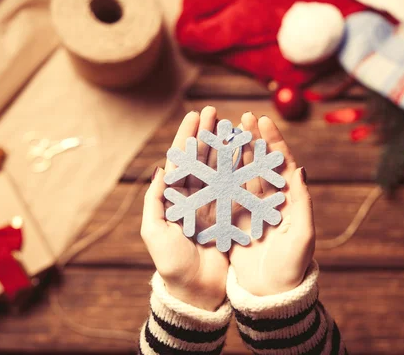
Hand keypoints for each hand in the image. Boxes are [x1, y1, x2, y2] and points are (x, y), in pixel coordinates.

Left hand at [141, 107, 227, 310]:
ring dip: (226, 146)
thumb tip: (159, 169)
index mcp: (176, 198)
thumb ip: (155, 201)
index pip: (182, 160)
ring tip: (232, 125)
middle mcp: (196, 197)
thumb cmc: (171, 264)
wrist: (196, 292)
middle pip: (202, 158)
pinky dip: (242, 168)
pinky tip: (248, 152)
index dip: (187, 137)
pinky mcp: (232, 216)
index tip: (195, 115)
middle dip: (207, 134)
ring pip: (221, 168)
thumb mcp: (155, 232)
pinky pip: (238, 187)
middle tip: (214, 112)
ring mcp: (215, 205)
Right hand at [230, 112, 314, 295]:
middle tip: (242, 115)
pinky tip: (209, 158)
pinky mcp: (235, 219)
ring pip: (242, 173)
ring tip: (225, 129)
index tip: (263, 119)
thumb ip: (302, 203)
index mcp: (288, 199)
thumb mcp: (302, 236)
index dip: (273, 141)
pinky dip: (219, 175)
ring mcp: (251, 208)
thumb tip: (300, 170)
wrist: (270, 294)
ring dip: (235, 151)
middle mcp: (270, 199)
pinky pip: (226, 192)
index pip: (280, 163)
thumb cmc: (292, 267)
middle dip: (252, 138)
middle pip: (260, 162)